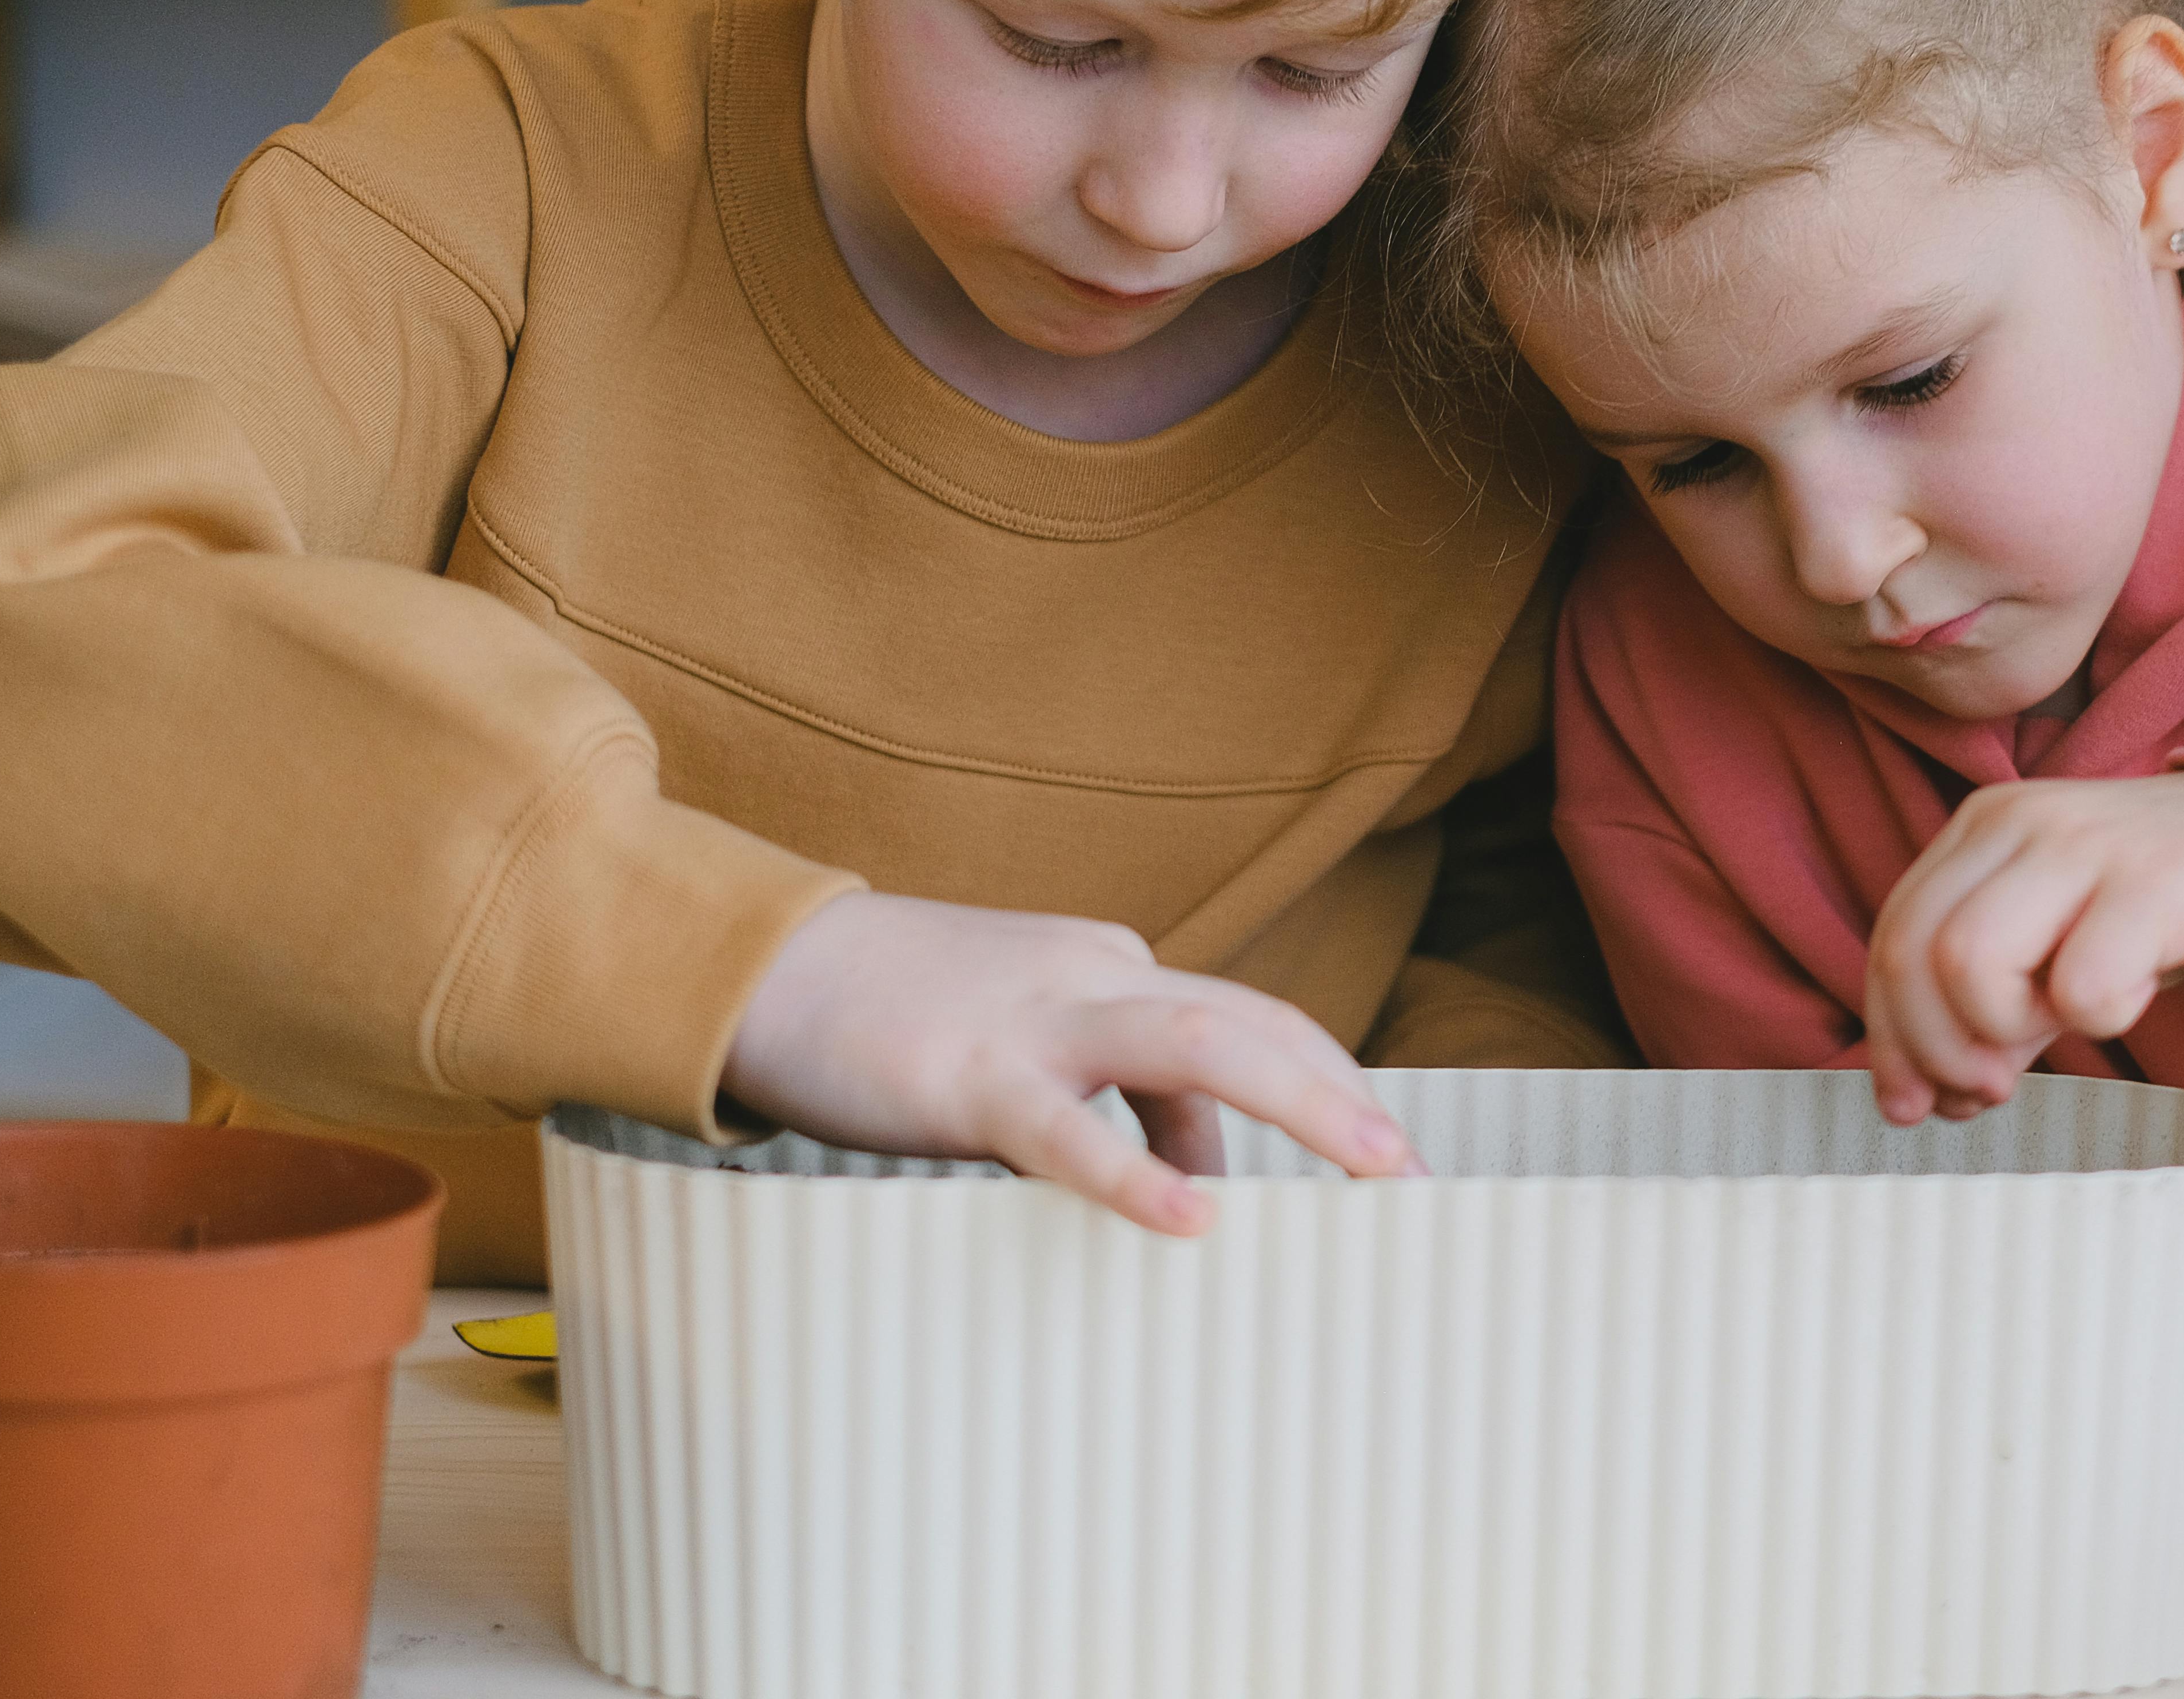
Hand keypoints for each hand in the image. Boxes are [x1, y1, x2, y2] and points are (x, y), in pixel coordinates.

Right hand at [720, 891, 1420, 1235]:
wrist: (769, 969)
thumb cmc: (899, 1015)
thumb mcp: (1030, 1048)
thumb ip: (1117, 1097)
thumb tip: (1202, 1172)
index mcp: (1113, 969)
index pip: (1251, 1021)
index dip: (1328, 1082)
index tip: (1383, 1156)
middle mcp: (1095, 977)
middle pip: (1255, 1022)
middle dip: (1347, 1095)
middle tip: (1413, 1175)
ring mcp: (1036, 1021)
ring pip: (1195, 1047)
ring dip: (1300, 1106)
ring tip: (1371, 1172)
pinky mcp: (968, 1075)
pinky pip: (1067, 1130)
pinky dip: (1137, 1168)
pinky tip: (1191, 1215)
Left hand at [1865, 770, 2183, 1123]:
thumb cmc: (2143, 912)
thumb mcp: (2049, 952)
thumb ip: (1981, 1011)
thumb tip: (1920, 1098)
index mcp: (1980, 830)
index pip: (1894, 936)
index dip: (1892, 1034)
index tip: (1910, 1104)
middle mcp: (2018, 822)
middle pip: (1917, 952)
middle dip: (1937, 1047)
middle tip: (1988, 1089)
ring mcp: (2083, 843)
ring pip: (1972, 959)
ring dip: (2004, 1029)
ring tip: (2061, 1027)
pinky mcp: (2154, 882)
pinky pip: (2082, 983)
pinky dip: (2097, 1018)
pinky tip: (2129, 996)